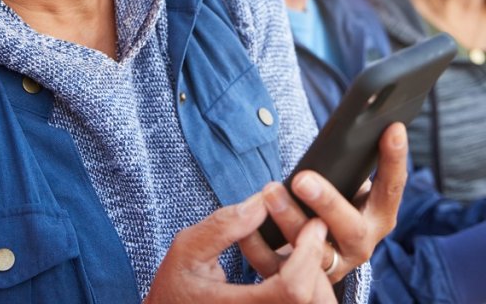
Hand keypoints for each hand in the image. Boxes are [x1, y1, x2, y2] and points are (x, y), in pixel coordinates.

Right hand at [145, 193, 337, 302]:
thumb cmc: (177, 283)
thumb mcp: (187, 248)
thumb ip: (223, 227)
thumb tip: (261, 203)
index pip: (291, 290)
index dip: (309, 254)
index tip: (313, 223)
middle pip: (315, 302)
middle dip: (319, 263)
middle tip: (313, 231)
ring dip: (318, 276)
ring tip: (305, 248)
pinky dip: (310, 289)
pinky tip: (297, 267)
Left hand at [242, 122, 408, 282]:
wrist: (319, 250)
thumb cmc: (334, 202)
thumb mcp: (348, 185)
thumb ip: (350, 165)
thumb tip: (353, 122)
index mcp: (377, 217)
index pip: (391, 188)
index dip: (395, 160)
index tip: (392, 128)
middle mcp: (358, 245)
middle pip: (350, 228)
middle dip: (327, 202)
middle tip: (302, 178)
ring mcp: (331, 265)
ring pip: (313, 251)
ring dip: (290, 220)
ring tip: (270, 192)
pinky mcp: (299, 279)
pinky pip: (276, 266)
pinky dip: (258, 245)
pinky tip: (244, 225)